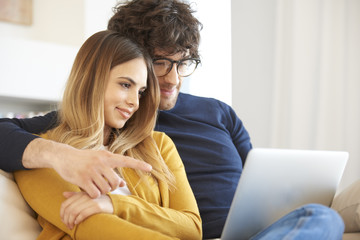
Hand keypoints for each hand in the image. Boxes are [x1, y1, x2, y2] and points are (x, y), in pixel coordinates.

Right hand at [23, 138, 151, 197]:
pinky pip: (95, 193)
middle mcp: (101, 162)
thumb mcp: (98, 161)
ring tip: (94, 185)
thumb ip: (111, 171)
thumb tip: (122, 184)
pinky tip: (88, 189)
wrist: (63, 156)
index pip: (126, 160)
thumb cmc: (83, 159)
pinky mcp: (82, 179)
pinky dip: (93, 194)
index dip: (139, 165)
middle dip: (111, 187)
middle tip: (103, 185)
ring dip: (101, 191)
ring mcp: (91, 170)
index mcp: (107, 156)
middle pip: (115, 182)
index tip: (150, 168)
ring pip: (105, 189)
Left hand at [60, 191, 113, 228]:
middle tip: (67, 225)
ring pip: (74, 212)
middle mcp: (85, 196)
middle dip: (66, 220)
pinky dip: (78, 220)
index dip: (61, 214)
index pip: (65, 204)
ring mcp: (91, 201)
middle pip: (68, 209)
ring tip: (71, 226)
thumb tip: (64, 194)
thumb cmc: (98, 200)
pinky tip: (78, 223)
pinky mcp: (97, 206)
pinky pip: (83, 214)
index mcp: (80, 194)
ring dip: (70, 221)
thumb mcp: (86, 196)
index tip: (63, 220)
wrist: (113, 203)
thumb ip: (75, 195)